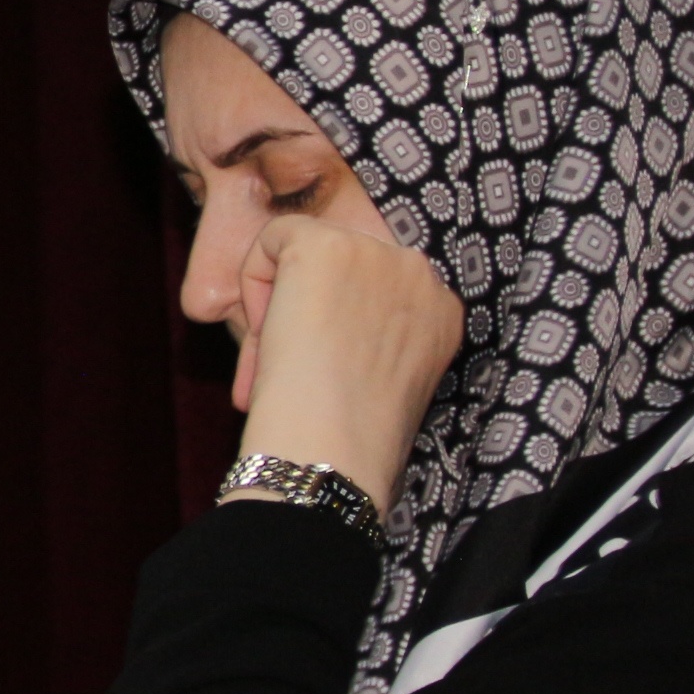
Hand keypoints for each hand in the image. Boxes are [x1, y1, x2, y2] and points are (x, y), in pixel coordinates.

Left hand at [228, 212, 464, 516]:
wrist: (331, 455)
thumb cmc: (350, 440)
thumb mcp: (382, 383)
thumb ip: (370, 342)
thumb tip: (325, 331)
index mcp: (440, 312)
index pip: (372, 290)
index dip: (334, 330)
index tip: (321, 379)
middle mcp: (418, 274)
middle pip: (339, 270)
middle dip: (305, 316)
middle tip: (283, 376)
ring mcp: (374, 254)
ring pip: (303, 254)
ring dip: (277, 310)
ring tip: (268, 369)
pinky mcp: (325, 246)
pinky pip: (272, 239)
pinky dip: (253, 285)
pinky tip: (264, 337)